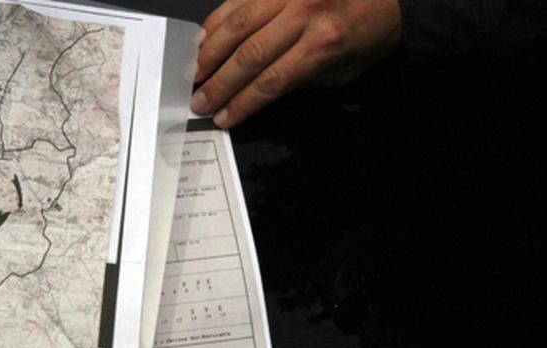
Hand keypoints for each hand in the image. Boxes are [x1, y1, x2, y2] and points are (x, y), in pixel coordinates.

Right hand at [191, 0, 401, 126]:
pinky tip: (204, 40)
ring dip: (210, 52)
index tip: (222, 117)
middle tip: (199, 101)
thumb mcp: (343, 70)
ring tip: (194, 75)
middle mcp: (305, 13)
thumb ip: (302, 79)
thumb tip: (257, 91)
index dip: (242, 103)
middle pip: (249, 55)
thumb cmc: (370, 34)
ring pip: (237, 24)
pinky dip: (218, 20)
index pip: (271, 81)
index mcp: (325, 44)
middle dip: (219, 83)